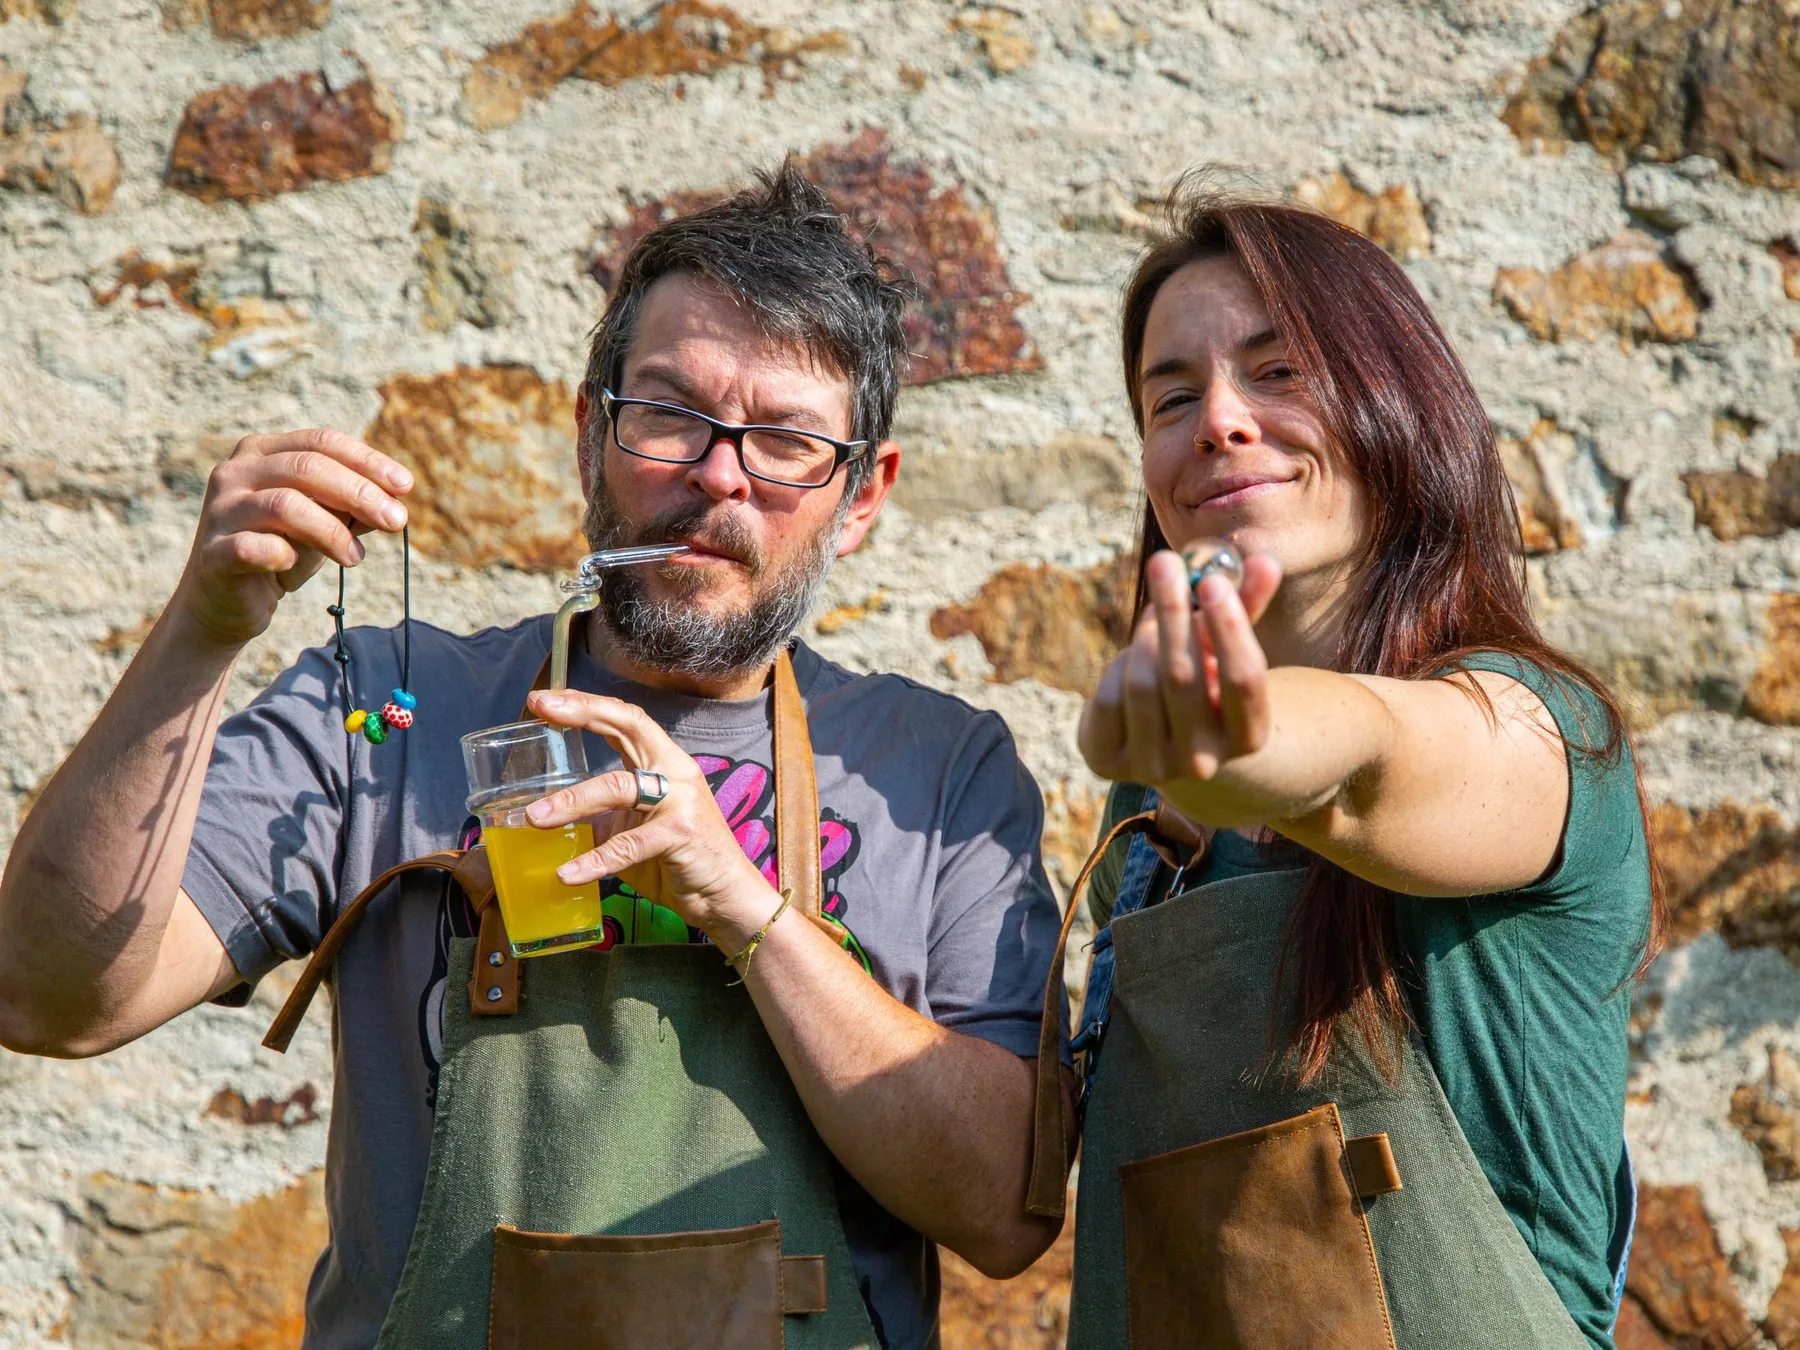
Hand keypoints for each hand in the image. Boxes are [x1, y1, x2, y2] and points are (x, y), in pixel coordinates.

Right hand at [175, 429, 412, 645]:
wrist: (227, 602)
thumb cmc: (280, 551)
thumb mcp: (324, 523)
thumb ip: (353, 507)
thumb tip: (397, 498)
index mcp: (263, 452)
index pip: (322, 442)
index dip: (368, 462)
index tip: (405, 487)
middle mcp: (236, 472)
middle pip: (308, 467)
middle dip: (360, 493)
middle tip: (396, 521)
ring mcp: (220, 510)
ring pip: (285, 504)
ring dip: (332, 531)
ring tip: (356, 557)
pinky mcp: (212, 553)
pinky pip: (251, 547)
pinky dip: (281, 554)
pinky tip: (294, 563)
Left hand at [521, 689, 774, 945]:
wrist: (725, 894)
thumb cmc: (679, 859)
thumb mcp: (635, 828)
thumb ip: (601, 815)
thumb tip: (545, 818)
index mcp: (664, 763)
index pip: (625, 719)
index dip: (587, 704)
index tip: (545, 699)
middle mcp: (675, 772)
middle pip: (629, 726)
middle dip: (583, 712)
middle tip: (540, 709)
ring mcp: (681, 800)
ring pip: (619, 786)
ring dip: (572, 801)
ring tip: (534, 818)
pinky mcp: (681, 834)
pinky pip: (629, 845)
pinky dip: (595, 860)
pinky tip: (567, 873)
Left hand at [1078, 549, 1282, 792]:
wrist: (1166, 744)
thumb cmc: (1207, 683)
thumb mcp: (1227, 649)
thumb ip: (1245, 608)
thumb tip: (1265, 562)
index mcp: (1248, 737)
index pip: (1244, 680)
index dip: (1229, 628)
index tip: (1213, 580)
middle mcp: (1204, 762)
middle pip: (1184, 677)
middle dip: (1173, 613)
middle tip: (1164, 563)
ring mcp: (1154, 767)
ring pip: (1142, 684)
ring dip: (1145, 638)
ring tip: (1154, 621)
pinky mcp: (1108, 763)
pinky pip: (1108, 699)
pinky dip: (1118, 666)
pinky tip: (1132, 661)